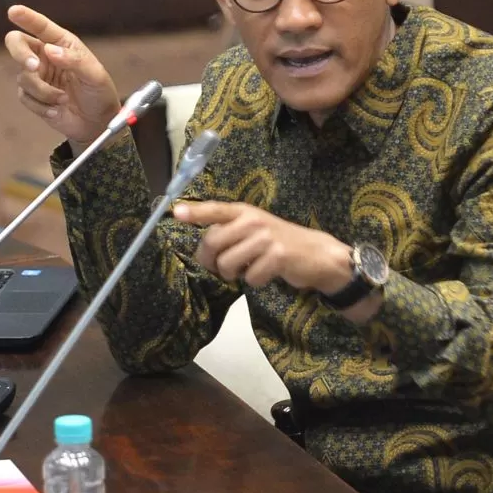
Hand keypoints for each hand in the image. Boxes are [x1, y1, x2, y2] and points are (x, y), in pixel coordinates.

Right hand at [4, 5, 121, 148]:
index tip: (14, 11)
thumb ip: (74, 61)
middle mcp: (45, 55)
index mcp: (62, 43)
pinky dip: (41, 105)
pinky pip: (25, 97)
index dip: (27, 17)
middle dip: (21, 54)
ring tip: (63, 99)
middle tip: (34, 66)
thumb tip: (50, 50)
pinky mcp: (32, 95)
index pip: (41, 26)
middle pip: (17, 43)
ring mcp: (37, 75)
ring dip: (44, 91)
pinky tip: (57, 110)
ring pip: (24, 76)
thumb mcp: (95, 75)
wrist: (96, 122)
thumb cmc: (99, 92)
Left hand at [173, 202, 352, 292]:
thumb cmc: (278, 243)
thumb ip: (230, 231)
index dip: (195, 212)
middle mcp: (253, 220)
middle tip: (219, 268)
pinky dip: (254, 282)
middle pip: (212, 242)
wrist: (316, 254)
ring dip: (232, 275)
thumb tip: (202, 248)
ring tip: (245, 270)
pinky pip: (250, 277)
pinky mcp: (278, 256)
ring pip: (227, 263)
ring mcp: (266, 237)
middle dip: (210, 261)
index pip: (215, 210)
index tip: (176, 212)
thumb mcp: (254, 229)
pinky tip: (265, 274)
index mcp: (244, 212)